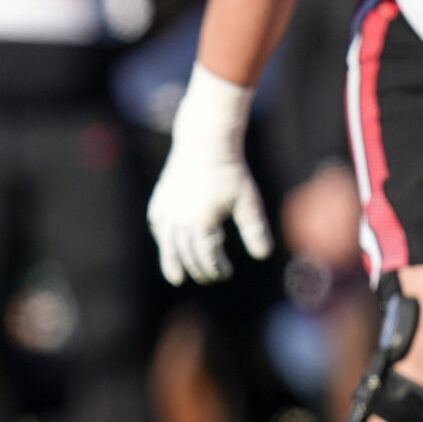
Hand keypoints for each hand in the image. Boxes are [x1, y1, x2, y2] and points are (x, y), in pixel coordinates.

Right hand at [147, 67, 270, 283]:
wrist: (205, 143)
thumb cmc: (231, 172)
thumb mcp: (248, 202)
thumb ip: (255, 230)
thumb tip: (264, 256)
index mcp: (202, 223)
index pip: (207, 256)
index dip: (216, 268)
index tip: (225, 273)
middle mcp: (180, 220)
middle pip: (187, 254)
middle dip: (198, 268)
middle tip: (209, 277)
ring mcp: (167, 210)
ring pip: (168, 243)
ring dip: (172, 262)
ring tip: (176, 278)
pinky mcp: (160, 199)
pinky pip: (158, 225)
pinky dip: (163, 238)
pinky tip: (167, 244)